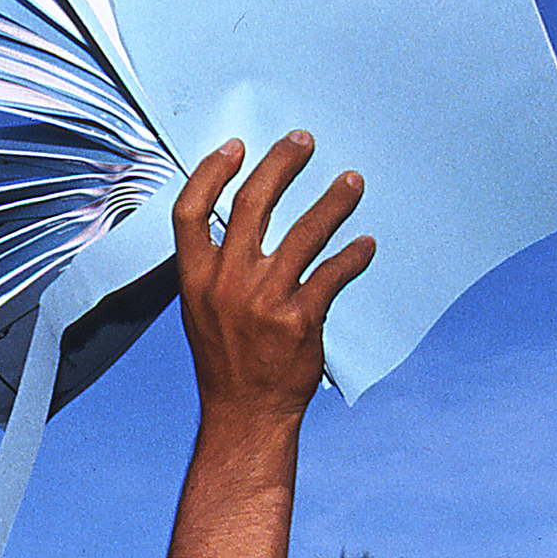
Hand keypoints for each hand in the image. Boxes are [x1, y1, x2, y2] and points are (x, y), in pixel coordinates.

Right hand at [171, 131, 373, 422]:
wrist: (245, 415)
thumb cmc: (226, 361)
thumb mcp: (201, 310)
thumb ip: (214, 267)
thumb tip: (239, 221)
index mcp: (194, 279)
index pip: (191, 210)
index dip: (211, 171)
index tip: (237, 145)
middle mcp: (227, 284)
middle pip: (252, 204)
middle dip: (281, 164)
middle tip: (304, 142)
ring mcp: (264, 300)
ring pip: (304, 233)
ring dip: (333, 201)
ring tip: (352, 182)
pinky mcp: (300, 319)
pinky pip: (333, 274)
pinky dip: (353, 255)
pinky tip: (365, 245)